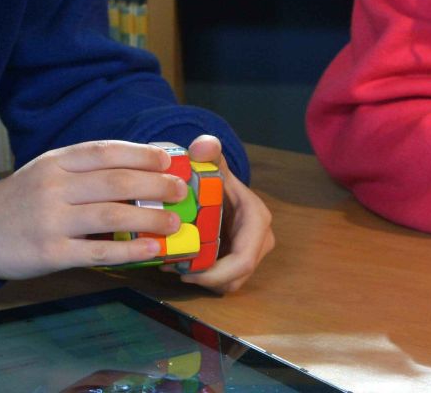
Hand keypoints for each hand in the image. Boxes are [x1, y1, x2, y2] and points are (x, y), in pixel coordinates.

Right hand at [0, 140, 190, 279]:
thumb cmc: (22, 198)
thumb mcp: (47, 171)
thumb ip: (83, 169)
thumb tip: (136, 167)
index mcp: (56, 162)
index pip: (103, 151)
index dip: (139, 153)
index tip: (168, 158)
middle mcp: (54, 186)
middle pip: (113, 180)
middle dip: (154, 184)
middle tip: (180, 190)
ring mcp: (52, 219)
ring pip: (110, 214)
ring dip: (148, 217)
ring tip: (174, 222)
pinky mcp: (51, 252)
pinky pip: (97, 250)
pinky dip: (128, 249)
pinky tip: (151, 249)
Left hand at [171, 134, 274, 292]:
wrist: (220, 184)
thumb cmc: (217, 175)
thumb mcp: (213, 162)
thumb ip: (209, 151)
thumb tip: (202, 148)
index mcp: (257, 221)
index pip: (243, 260)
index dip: (216, 273)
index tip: (185, 272)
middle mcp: (260, 241)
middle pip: (235, 276)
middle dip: (204, 279)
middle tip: (171, 269)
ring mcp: (250, 252)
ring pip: (228, 282)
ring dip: (201, 280)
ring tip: (170, 266)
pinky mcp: (238, 259)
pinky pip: (223, 278)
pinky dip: (202, 276)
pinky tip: (177, 264)